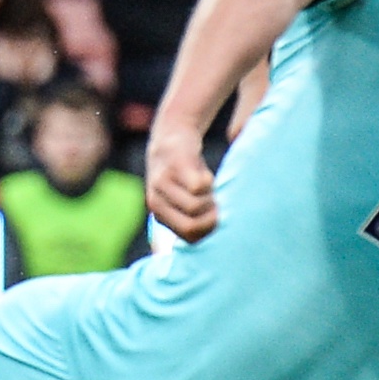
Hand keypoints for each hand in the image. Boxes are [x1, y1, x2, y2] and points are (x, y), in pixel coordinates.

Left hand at [147, 122, 216, 239]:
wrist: (172, 136)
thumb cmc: (186, 175)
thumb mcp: (186, 201)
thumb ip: (195, 220)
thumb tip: (223, 243)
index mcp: (159, 215)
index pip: (189, 238)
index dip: (209, 231)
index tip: (216, 217)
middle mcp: (155, 201)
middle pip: (191, 226)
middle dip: (211, 219)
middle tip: (217, 203)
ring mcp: (162, 182)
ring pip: (195, 206)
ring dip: (211, 198)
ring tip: (210, 187)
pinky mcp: (174, 164)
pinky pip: (198, 185)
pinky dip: (208, 182)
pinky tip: (205, 174)